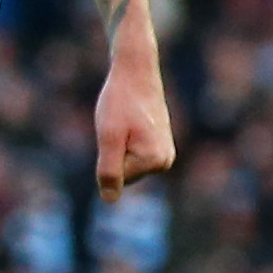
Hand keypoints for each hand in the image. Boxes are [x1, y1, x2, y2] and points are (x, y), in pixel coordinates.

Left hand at [92, 52, 174, 201]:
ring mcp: (165, 154)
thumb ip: (109, 170)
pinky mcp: (159, 146)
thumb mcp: (108, 136)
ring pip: (126, 164)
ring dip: (117, 146)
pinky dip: (122, 141)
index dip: (107, 153)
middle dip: (113, 152)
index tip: (116, 129)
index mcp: (155, 161)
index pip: (116, 178)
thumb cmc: (119, 101)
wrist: (136, 72)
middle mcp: (166, 161)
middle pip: (124, 174)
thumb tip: (109, 200)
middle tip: (119, 125)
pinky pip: (130, 154)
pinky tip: (129, 124)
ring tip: (124, 124)